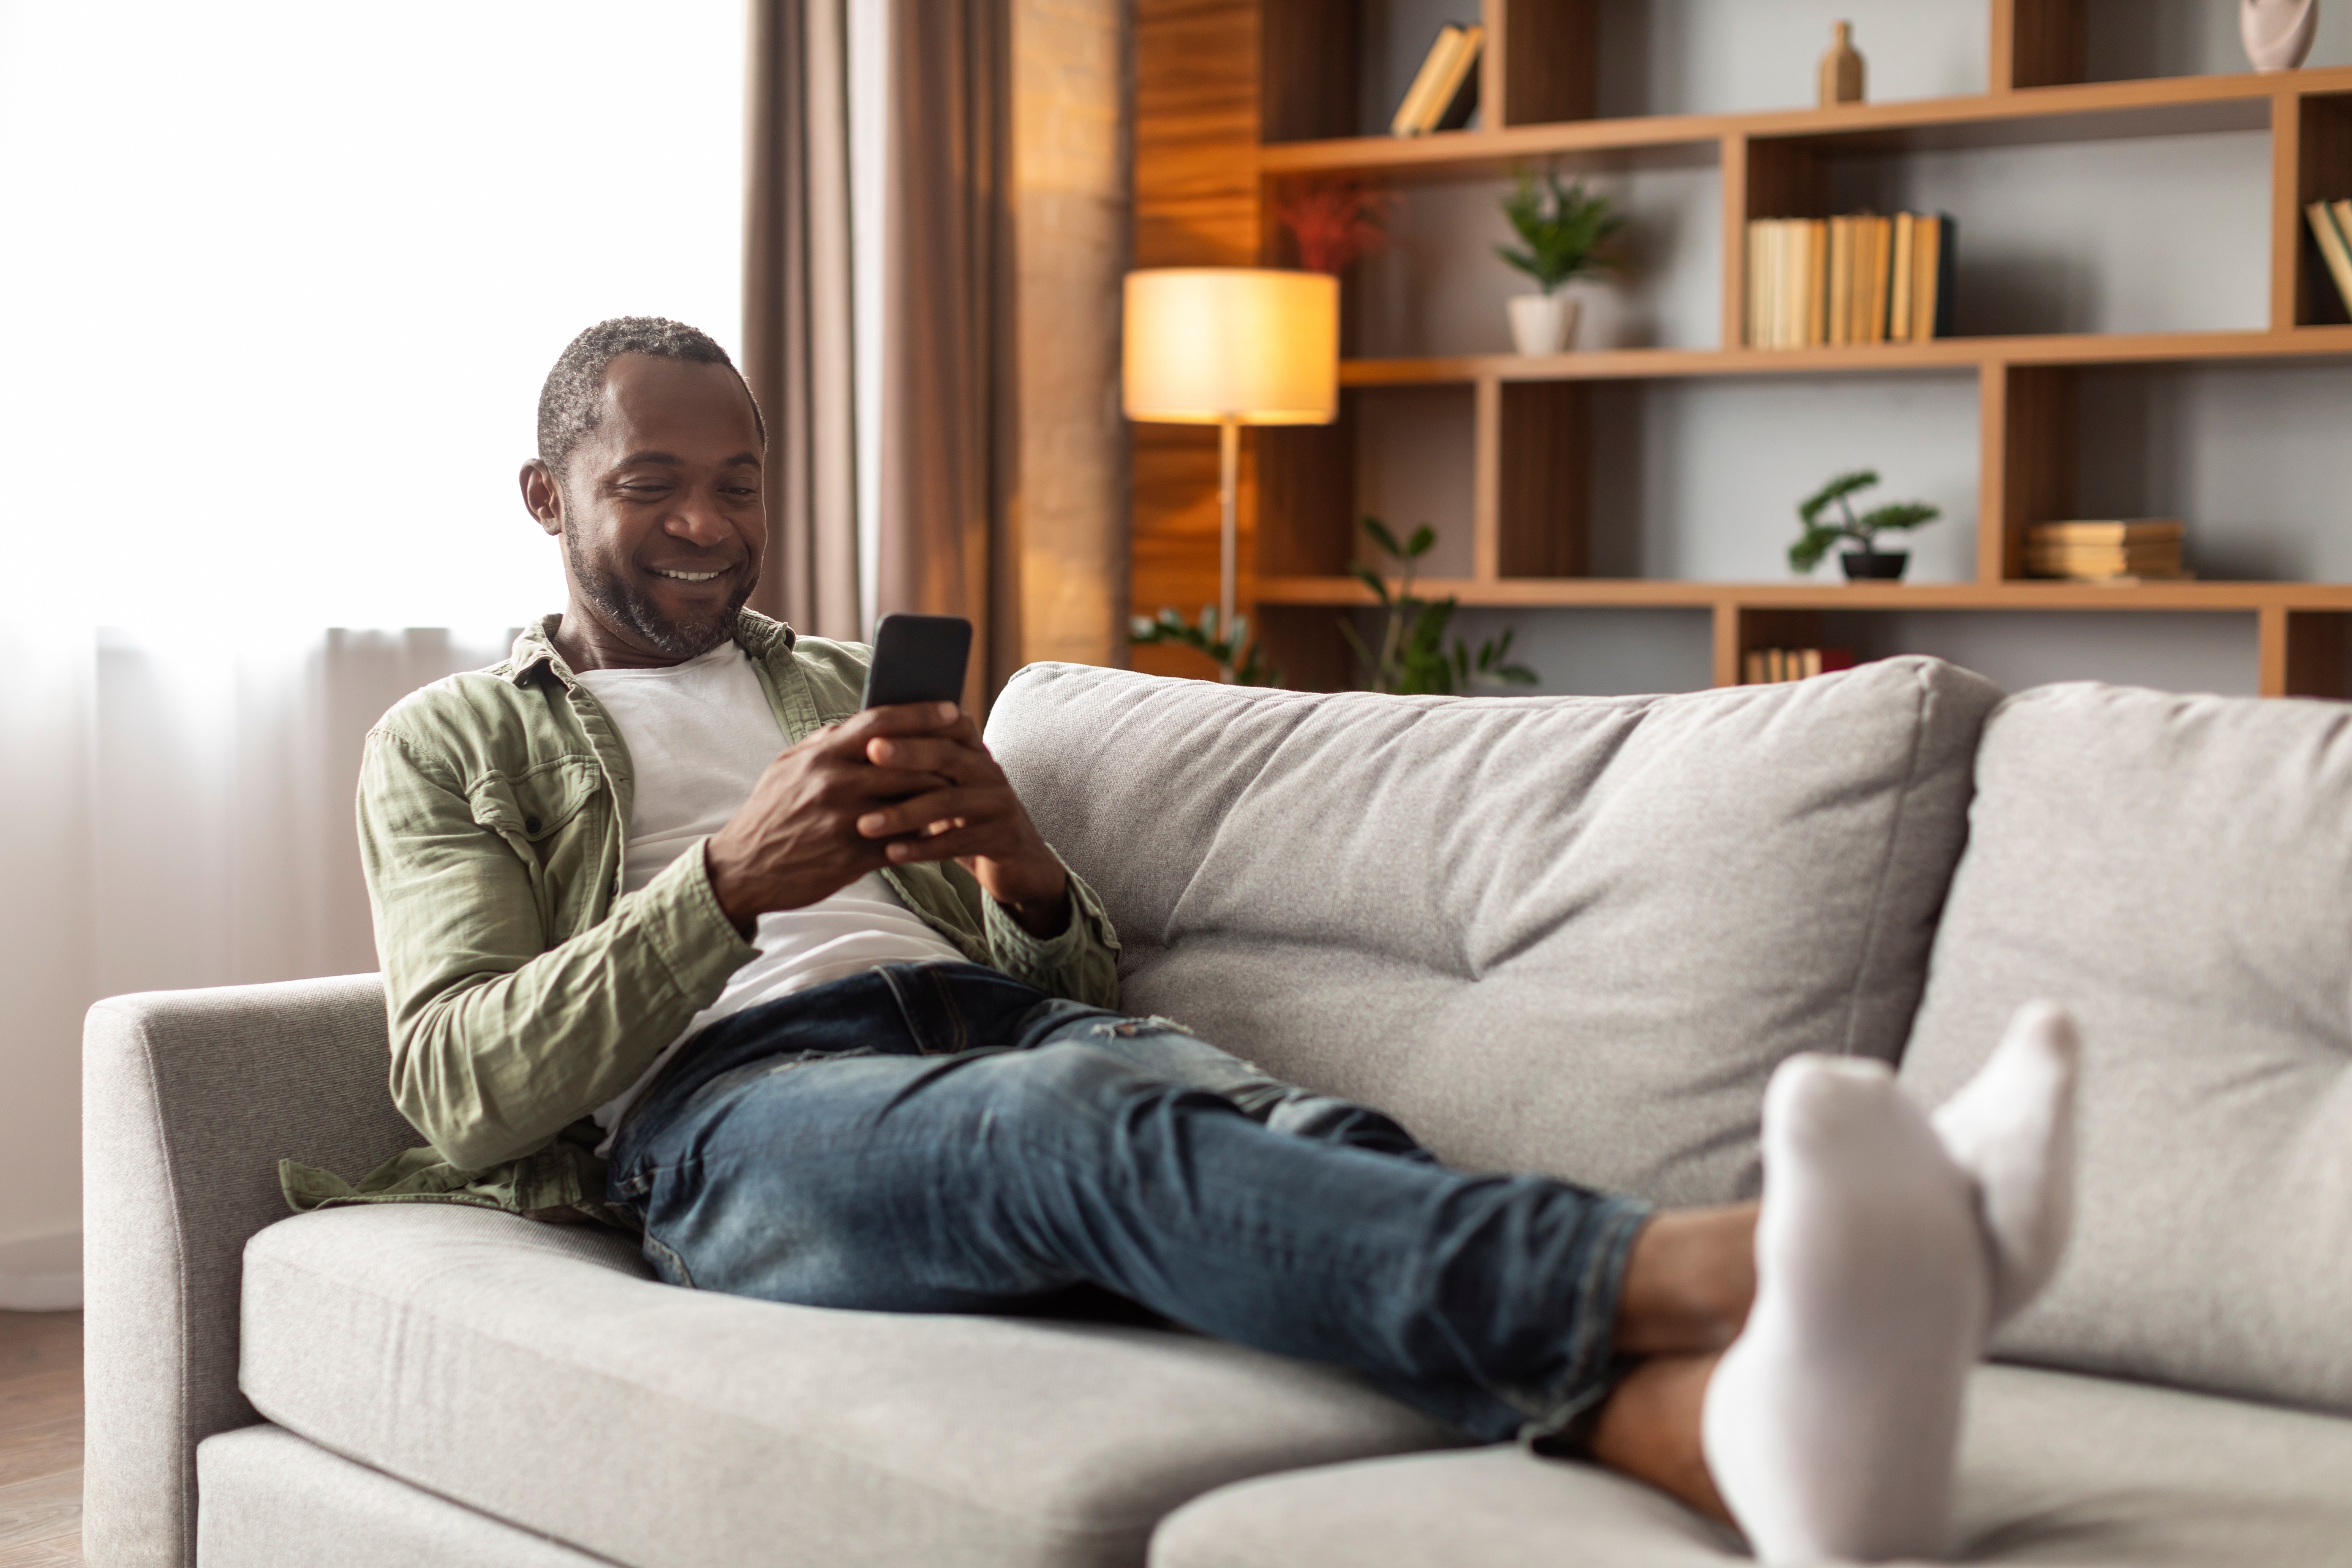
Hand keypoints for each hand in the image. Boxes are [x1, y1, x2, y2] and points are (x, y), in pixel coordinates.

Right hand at [702, 702, 970, 935]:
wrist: (742, 869)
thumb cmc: (771, 812)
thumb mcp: (789, 766)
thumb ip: (828, 742)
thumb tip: (870, 724)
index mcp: (821, 755)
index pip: (880, 723)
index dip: (921, 714)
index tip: (953, 711)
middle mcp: (834, 784)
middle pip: (907, 763)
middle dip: (942, 760)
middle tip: (967, 758)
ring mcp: (845, 823)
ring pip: (912, 804)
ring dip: (937, 799)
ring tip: (954, 795)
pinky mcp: (853, 858)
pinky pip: (902, 843)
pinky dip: (921, 837)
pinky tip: (933, 833)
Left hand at [854, 709, 1071, 938]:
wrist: (1019, 864)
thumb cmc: (966, 821)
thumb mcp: (948, 788)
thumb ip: (921, 766)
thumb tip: (864, 738)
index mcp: (974, 753)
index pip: (949, 723)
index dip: (917, 719)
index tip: (877, 721)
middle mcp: (990, 772)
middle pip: (948, 755)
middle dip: (907, 752)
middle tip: (870, 752)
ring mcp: (999, 805)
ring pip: (948, 802)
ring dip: (904, 812)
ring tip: (866, 824)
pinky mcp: (1004, 838)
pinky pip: (958, 842)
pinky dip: (923, 848)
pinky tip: (892, 853)